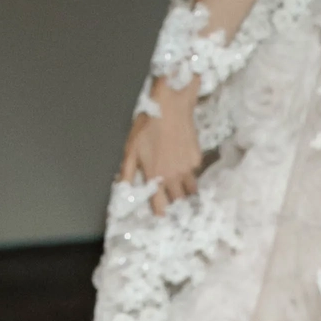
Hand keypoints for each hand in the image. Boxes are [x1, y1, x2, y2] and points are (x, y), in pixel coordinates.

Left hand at [118, 82, 203, 212]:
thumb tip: (123, 190)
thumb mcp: (131, 149)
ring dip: (185, 191)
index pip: (160, 205)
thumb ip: (127, 172)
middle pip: (177, 200)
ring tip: (180, 187)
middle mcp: (173, 177)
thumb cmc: (147, 126)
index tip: (161, 214)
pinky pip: (194, 173)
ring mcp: (188, 169)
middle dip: (173, 201)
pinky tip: (184, 164)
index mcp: (155, 176)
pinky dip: (190, 173)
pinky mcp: (197, 159)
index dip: (160, 212)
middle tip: (170, 197)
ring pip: (190, 190)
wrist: (171, 107)